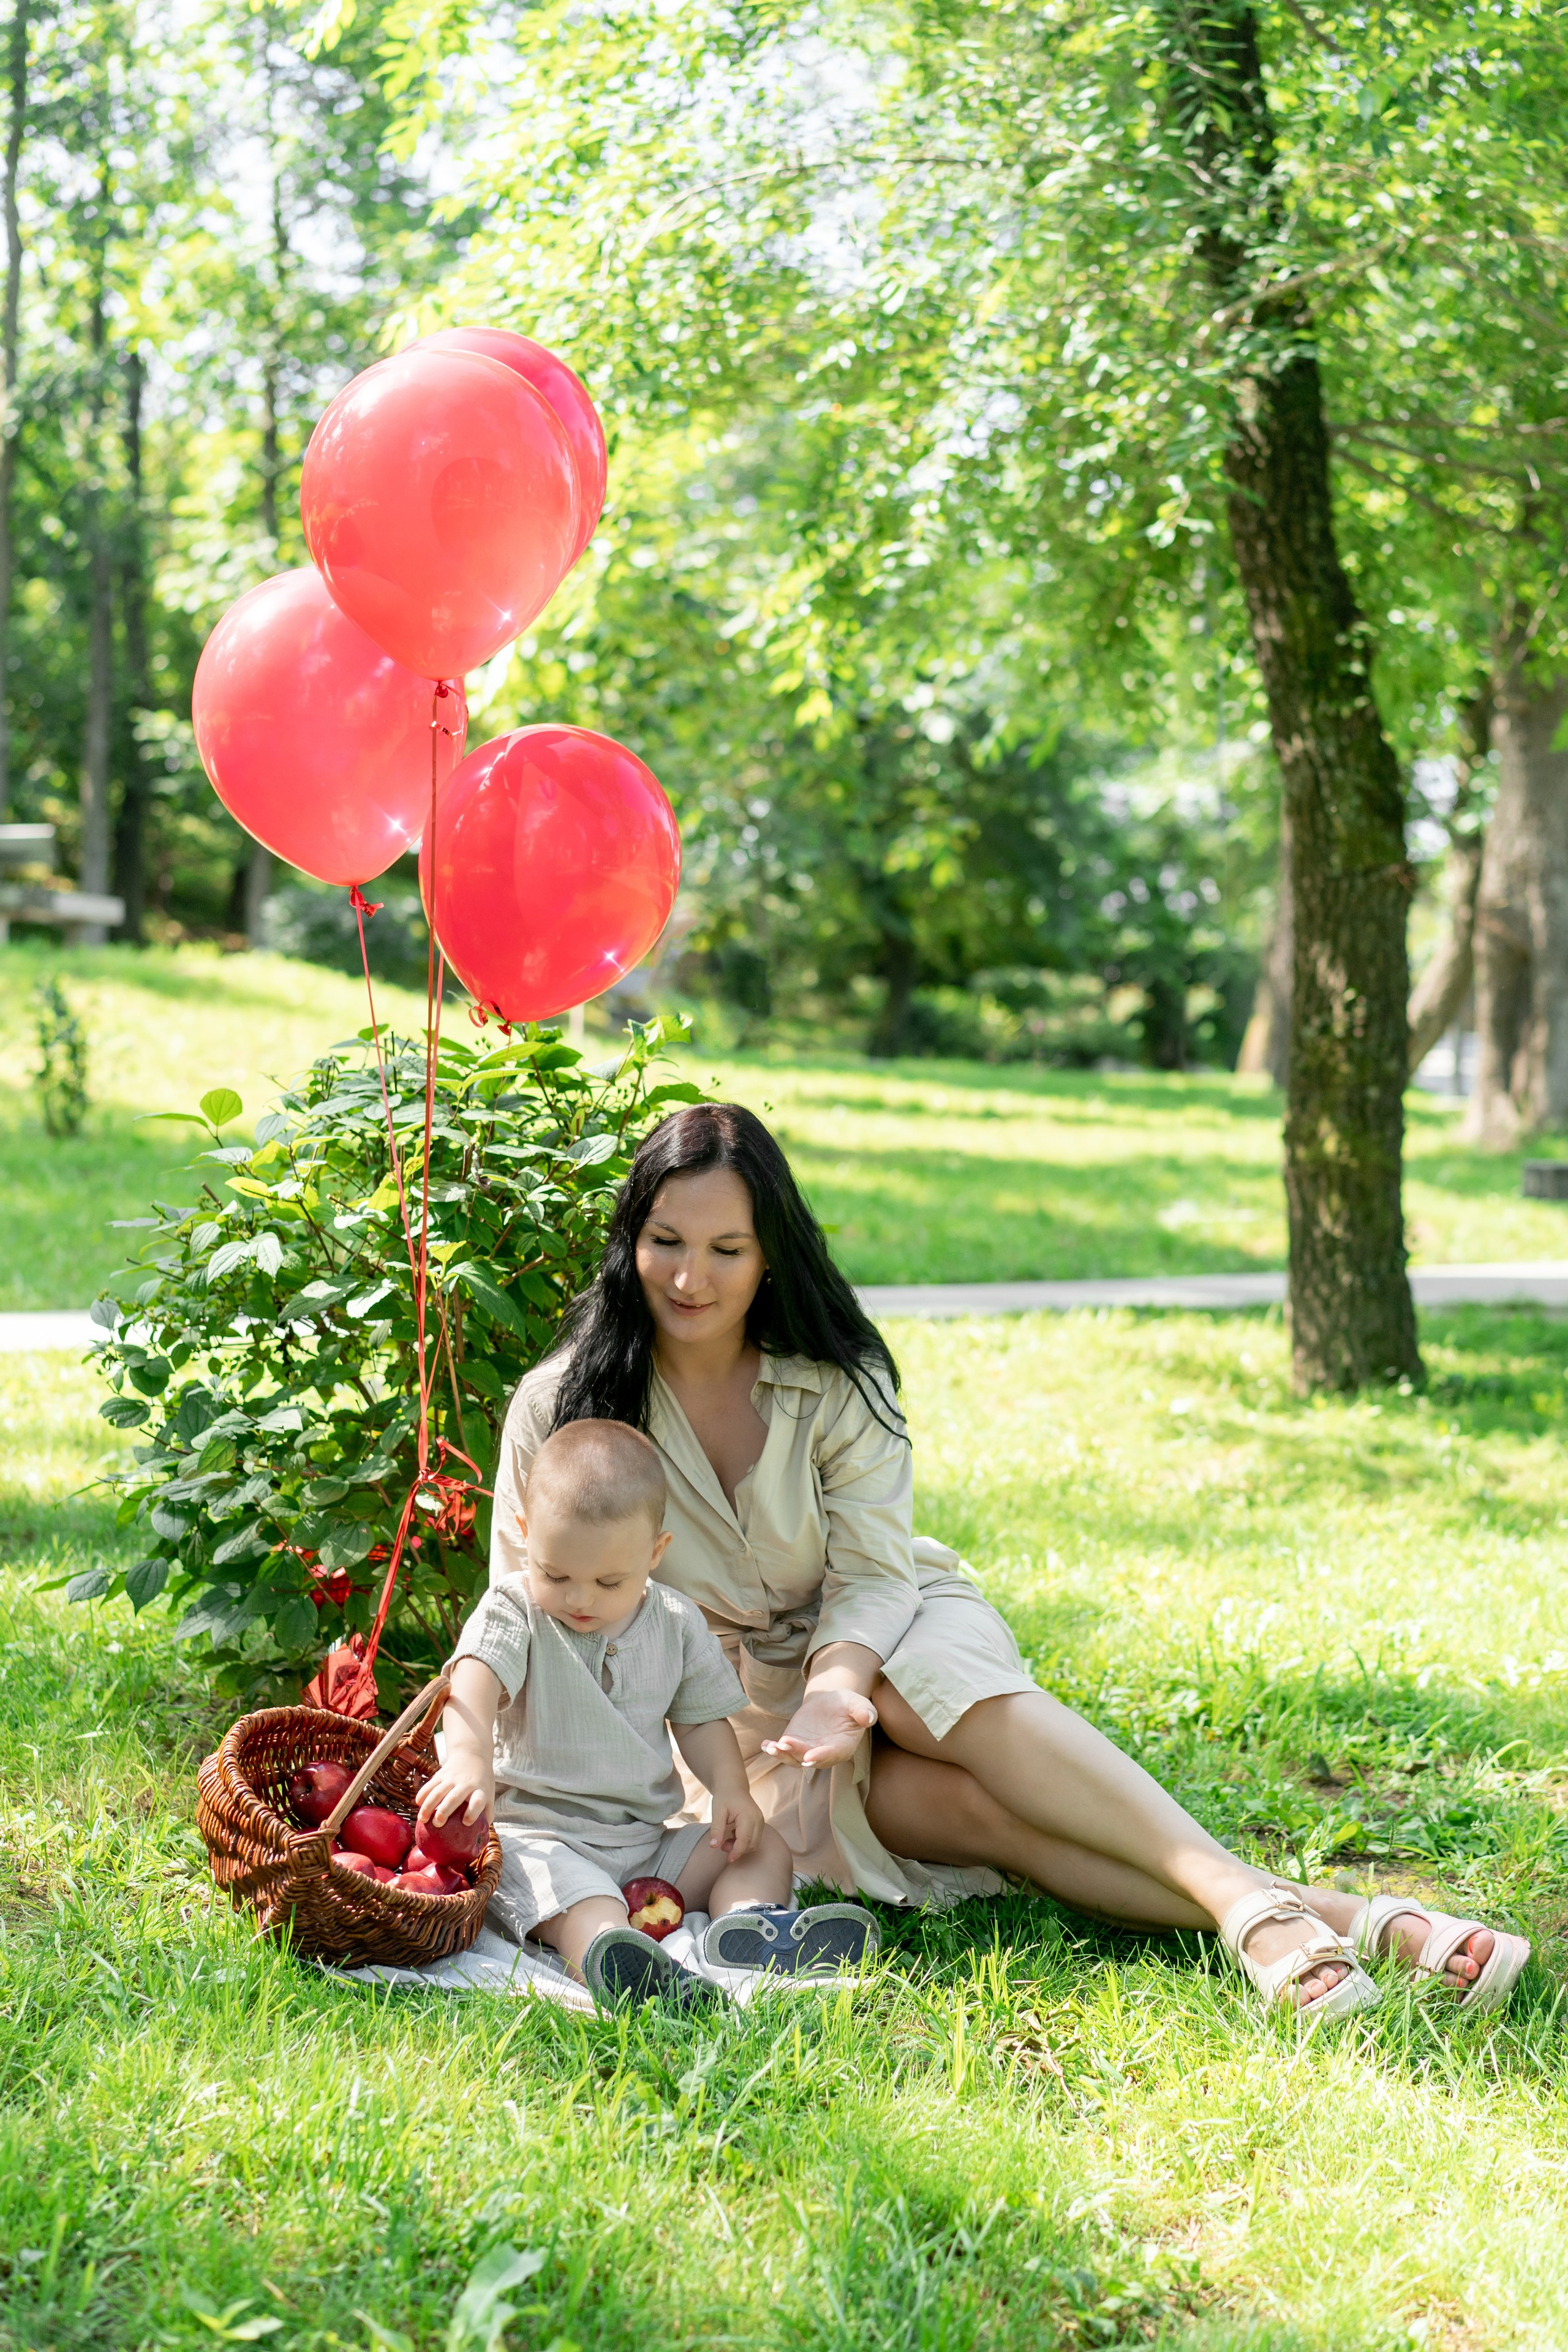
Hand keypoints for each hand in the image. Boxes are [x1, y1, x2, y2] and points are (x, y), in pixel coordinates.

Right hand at [416, 1754, 493, 1831]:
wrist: (473, 1755)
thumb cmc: (481, 1783)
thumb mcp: (489, 1794)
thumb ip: (487, 1814)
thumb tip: (480, 1839)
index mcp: (480, 1790)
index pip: (478, 1801)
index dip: (473, 1811)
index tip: (466, 1822)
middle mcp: (466, 1783)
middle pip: (454, 1797)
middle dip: (445, 1810)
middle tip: (438, 1824)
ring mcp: (452, 1777)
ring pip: (438, 1791)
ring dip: (429, 1805)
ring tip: (422, 1819)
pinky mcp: (441, 1773)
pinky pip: (430, 1784)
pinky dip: (423, 1793)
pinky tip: (418, 1804)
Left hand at [709, 1785, 764, 1860]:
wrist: (733, 1786)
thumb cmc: (724, 1796)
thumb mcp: (717, 1811)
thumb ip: (716, 1829)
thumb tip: (713, 1846)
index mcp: (748, 1815)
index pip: (745, 1839)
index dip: (737, 1852)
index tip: (728, 1859)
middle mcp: (758, 1819)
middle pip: (752, 1844)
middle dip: (738, 1850)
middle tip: (722, 1845)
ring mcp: (761, 1821)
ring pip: (754, 1843)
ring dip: (741, 1847)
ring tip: (727, 1840)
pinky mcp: (759, 1823)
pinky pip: (754, 1839)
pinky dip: (744, 1842)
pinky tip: (733, 1835)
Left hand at [761, 1686, 877, 1768]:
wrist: (831, 1701)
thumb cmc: (848, 1704)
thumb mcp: (858, 1703)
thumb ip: (864, 1711)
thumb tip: (868, 1718)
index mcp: (843, 1746)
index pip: (832, 1754)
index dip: (821, 1756)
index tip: (808, 1757)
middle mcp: (824, 1753)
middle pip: (810, 1757)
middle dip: (797, 1753)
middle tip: (784, 1744)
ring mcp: (808, 1750)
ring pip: (794, 1758)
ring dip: (782, 1754)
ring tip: (772, 1746)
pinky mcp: (795, 1744)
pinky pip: (784, 1751)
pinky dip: (774, 1749)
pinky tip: (764, 1744)